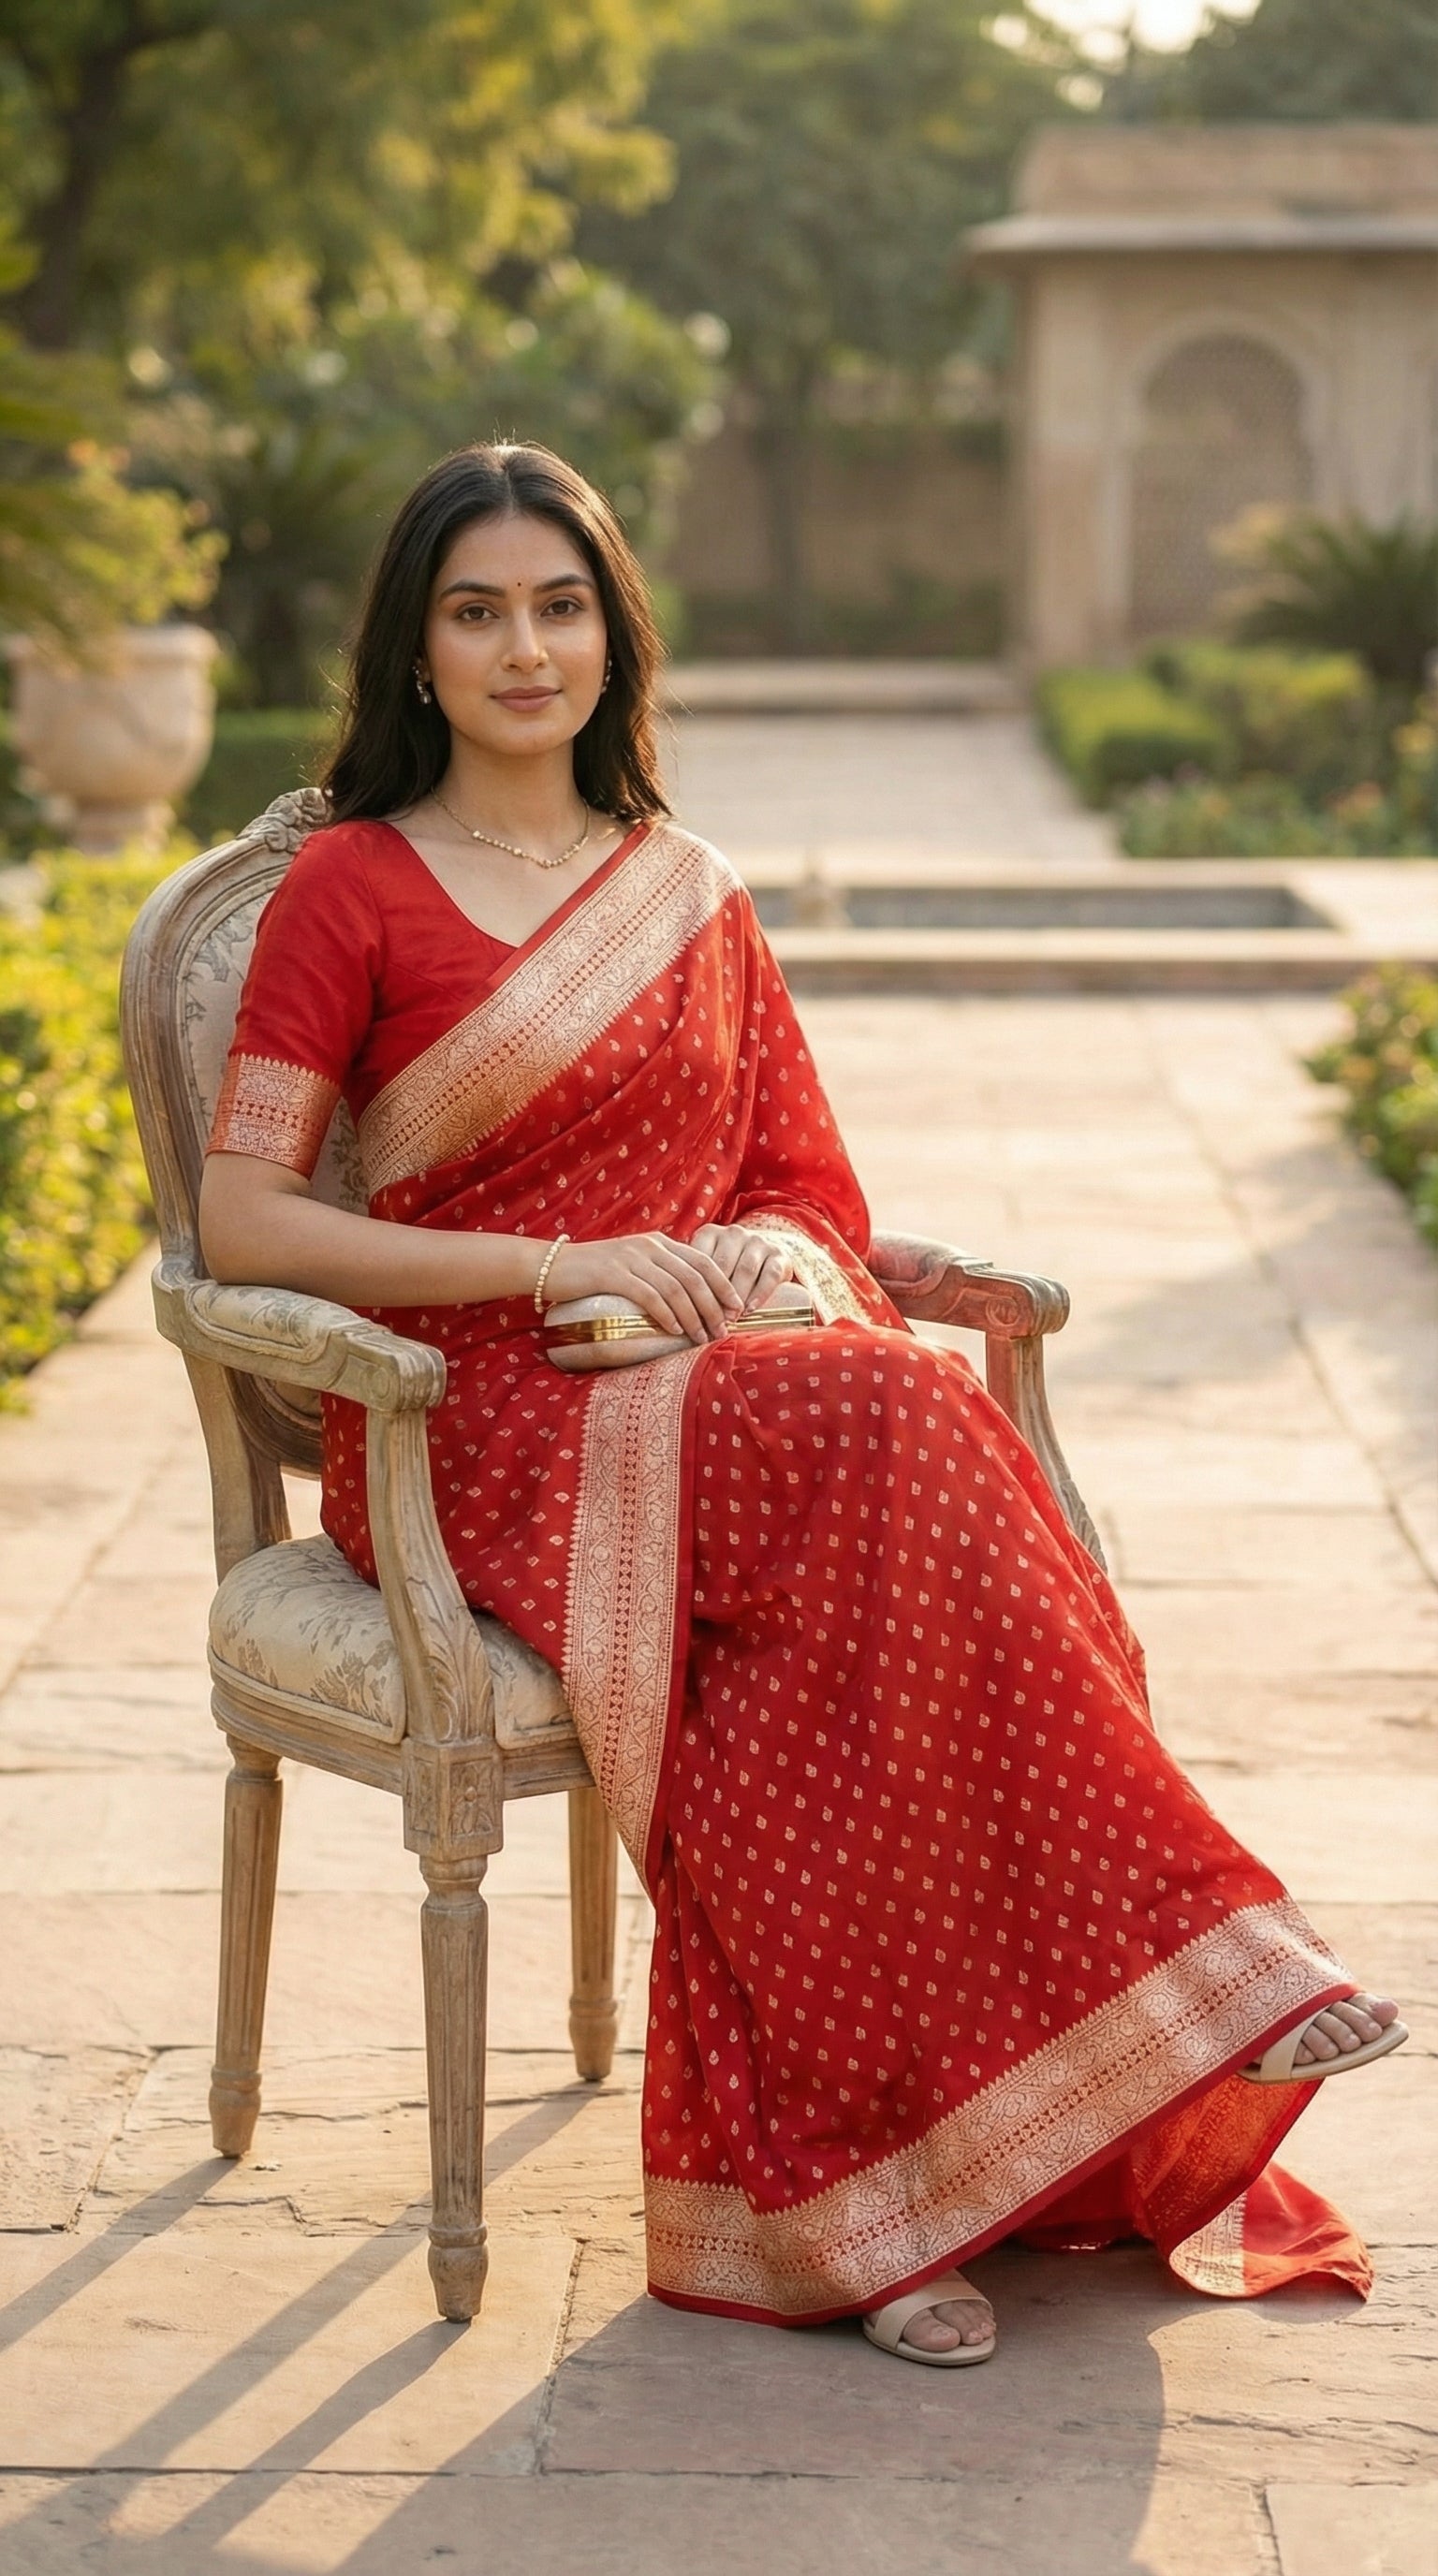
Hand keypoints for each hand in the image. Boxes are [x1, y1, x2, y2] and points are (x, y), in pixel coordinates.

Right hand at [541, 1232, 745, 1343]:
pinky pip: (649, 1295)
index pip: (703, 1261)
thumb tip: (690, 1300)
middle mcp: (650, 1246)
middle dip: (714, 1305)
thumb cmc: (594, 1273)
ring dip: (694, 1315)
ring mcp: (632, 1258)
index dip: (723, 1286)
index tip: (736, 1310)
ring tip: (702, 1337)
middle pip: (695, 1276)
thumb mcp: (634, 1266)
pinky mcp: (613, 1274)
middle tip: (722, 1330)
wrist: (553, 1267)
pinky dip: (666, 1314)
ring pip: (676, 1288)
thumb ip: (660, 1273)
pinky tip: (674, 1331)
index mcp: (659, 1242)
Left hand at [687, 1223, 794, 1312]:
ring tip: (730, 1318)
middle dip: (715, 1295)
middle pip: (722, 1266)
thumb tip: (675, 1310)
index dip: (695, 1287)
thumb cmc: (727, 1268)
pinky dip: (760, 1294)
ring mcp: (758, 1241)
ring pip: (746, 1270)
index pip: (699, 1259)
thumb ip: (694, 1281)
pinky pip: (769, 1275)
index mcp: (710, 1233)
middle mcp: (734, 1233)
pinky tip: (750, 1310)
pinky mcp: (778, 1254)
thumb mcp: (708, 1268)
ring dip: (737, 1296)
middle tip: (709, 1319)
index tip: (690, 1310)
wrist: (766, 1257)